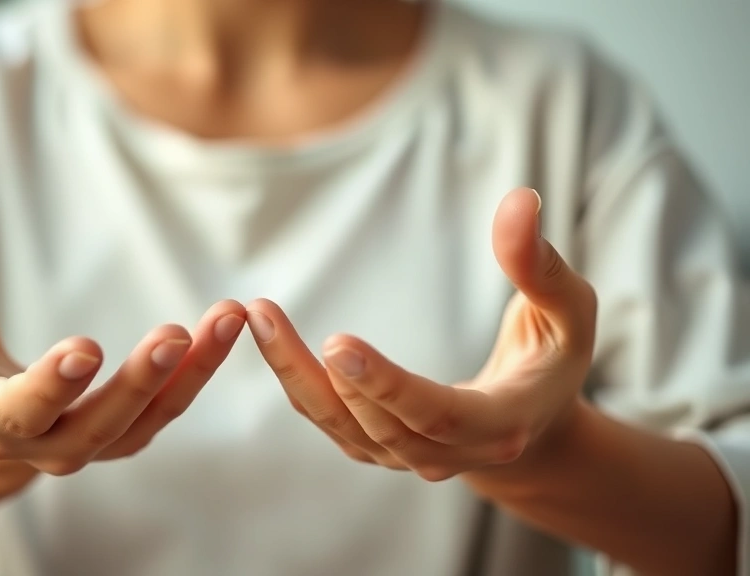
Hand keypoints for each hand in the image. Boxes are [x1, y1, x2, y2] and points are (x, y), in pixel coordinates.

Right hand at [0, 162, 245, 475]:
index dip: (46, 389)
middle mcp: (25, 442)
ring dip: (185, 379)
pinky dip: (192, 378)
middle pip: (87, 432)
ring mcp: (73, 441)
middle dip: (135, 386)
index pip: (10, 413)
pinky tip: (223, 332)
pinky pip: (158, 413)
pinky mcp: (111, 430)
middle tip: (176, 333)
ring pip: (136, 428)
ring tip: (226, 320)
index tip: (86, 350)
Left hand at [247, 188, 596, 480]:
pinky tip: (268, 335)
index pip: (439, 415)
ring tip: (257, 317)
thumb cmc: (554, 356)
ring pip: (341, 426)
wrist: (534, 423)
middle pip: (377, 425)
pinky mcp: (380, 446)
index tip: (338, 344)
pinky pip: (331, 420)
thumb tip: (519, 202)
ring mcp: (409, 458)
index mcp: (502, 424)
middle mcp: (450, 454)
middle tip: (267, 317)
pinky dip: (297, 381)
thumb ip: (541, 266)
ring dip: (293, 373)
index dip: (389, 386)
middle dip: (319, 375)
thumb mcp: (568, 311)